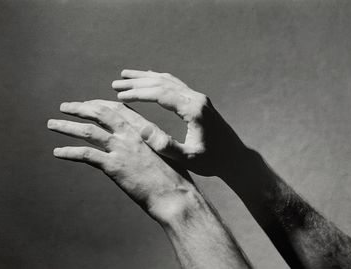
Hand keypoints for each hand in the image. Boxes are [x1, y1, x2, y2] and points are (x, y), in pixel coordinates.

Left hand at [47, 100, 196, 221]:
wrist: (176, 195)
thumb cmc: (174, 178)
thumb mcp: (162, 155)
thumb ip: (147, 147)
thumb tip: (135, 150)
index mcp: (144, 130)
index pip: (118, 109)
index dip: (100, 104)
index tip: (88, 103)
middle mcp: (132, 135)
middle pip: (101, 113)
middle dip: (80, 107)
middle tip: (64, 106)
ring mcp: (122, 149)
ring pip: (89, 131)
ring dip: (67, 126)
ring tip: (52, 124)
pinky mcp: (115, 166)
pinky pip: (86, 155)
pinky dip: (69, 152)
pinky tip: (57, 152)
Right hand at [112, 70, 250, 176]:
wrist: (235, 158)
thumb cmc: (213, 161)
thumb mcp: (189, 158)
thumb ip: (166, 146)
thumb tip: (142, 131)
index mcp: (193, 110)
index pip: (161, 95)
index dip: (138, 94)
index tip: (120, 96)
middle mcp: (196, 99)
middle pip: (162, 83)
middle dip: (137, 83)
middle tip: (115, 84)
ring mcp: (198, 98)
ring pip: (168, 81)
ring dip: (146, 78)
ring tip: (125, 76)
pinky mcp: (199, 101)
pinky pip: (175, 85)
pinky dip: (158, 80)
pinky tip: (148, 79)